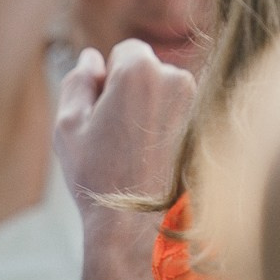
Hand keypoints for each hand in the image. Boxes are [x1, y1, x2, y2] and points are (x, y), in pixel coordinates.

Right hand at [56, 40, 195, 279]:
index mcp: (140, 70)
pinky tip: (160, 161)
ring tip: (138, 153)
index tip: (103, 111)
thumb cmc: (98, 177)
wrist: (138, 228)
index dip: (110, 79)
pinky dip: (174, 129)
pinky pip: (187, 116)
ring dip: (156, 110)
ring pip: (170, 94)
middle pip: (151, 70)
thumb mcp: (69, 127)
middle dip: (135, 92)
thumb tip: (91, 58)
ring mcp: (199, 103)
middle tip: (118, 136)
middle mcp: (177, 77)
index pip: (126, 51)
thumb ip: (78, 82)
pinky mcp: (211, 127)